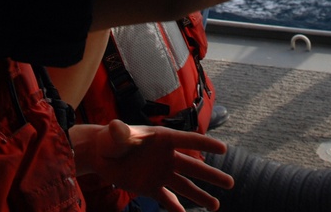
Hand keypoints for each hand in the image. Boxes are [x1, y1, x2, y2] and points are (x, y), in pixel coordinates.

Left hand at [72, 120, 232, 211]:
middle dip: (211, 176)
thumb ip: (120, 133)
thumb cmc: (111, 139)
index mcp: (164, 139)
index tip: (224, 150)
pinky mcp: (150, 186)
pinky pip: (166, 199)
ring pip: (184, 186)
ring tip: (216, 206)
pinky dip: (175, 208)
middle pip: (193, 167)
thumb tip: (116, 127)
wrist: (100, 154)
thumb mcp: (117, 135)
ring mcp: (160, 172)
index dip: (206, 144)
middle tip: (230, 184)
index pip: (189, 141)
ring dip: (200, 196)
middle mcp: (166, 156)